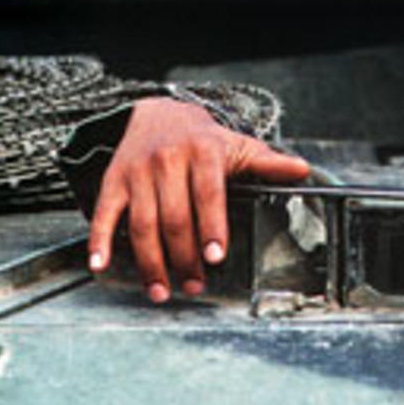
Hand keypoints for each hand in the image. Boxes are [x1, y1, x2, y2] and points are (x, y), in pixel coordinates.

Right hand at [86, 97, 310, 302]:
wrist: (157, 114)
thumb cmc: (205, 140)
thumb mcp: (238, 146)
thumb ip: (268, 163)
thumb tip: (303, 170)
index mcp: (204, 152)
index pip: (208, 194)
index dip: (212, 227)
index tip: (216, 257)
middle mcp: (168, 160)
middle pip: (175, 217)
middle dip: (185, 257)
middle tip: (195, 286)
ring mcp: (137, 171)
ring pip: (142, 223)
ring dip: (150, 262)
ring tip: (162, 291)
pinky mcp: (113, 180)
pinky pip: (103, 213)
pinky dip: (100, 241)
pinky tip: (101, 266)